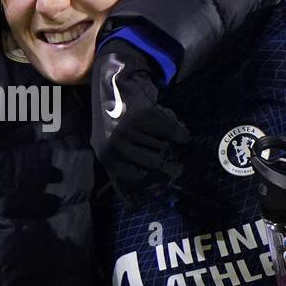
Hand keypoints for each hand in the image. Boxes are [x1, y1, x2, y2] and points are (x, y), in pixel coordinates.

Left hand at [89, 39, 190, 202]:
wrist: (113, 79)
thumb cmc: (114, 116)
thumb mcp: (109, 146)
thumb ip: (121, 173)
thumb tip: (136, 207)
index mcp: (106, 157)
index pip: (134, 183)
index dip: (154, 183)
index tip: (170, 182)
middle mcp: (115, 147)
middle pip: (155, 166)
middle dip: (169, 160)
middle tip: (174, 155)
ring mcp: (128, 131)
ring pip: (165, 147)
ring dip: (170, 139)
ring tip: (158, 127)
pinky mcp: (144, 116)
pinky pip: (174, 133)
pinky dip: (179, 130)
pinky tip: (175, 124)